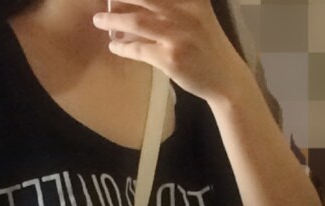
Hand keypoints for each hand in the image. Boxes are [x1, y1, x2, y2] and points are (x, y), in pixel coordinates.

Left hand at [91, 0, 248, 103]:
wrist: (226, 79)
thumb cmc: (207, 44)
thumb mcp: (197, 14)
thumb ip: (173, 4)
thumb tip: (132, 3)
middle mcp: (185, 11)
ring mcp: (177, 35)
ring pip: (136, 22)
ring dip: (113, 20)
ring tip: (98, 20)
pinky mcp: (171, 59)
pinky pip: (139, 50)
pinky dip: (123, 48)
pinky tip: (113, 46)